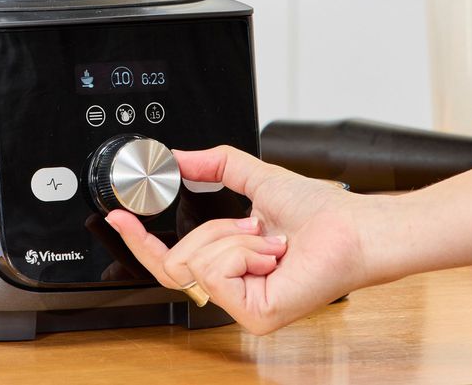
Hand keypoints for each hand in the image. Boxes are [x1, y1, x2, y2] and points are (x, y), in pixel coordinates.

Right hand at [105, 145, 370, 334]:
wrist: (352, 226)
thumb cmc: (320, 211)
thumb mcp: (253, 177)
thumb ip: (213, 165)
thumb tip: (179, 156)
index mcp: (229, 267)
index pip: (170, 262)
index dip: (139, 241)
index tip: (118, 216)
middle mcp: (234, 292)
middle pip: (177, 262)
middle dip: (212, 231)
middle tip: (252, 225)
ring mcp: (244, 308)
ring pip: (196, 263)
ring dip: (233, 238)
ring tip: (270, 241)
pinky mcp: (256, 316)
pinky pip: (217, 273)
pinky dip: (244, 251)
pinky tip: (273, 254)